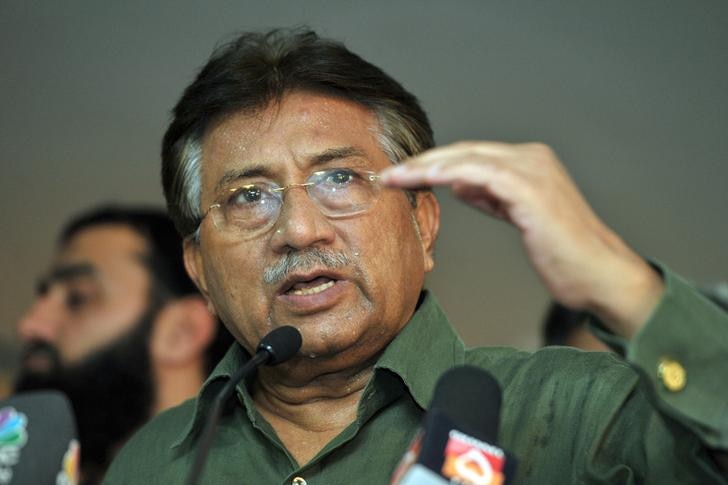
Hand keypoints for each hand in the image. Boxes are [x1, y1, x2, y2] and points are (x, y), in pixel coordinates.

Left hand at [380, 141, 663, 336]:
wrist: (599, 275)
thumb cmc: (562, 253)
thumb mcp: (518, 216)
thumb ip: (491, 196)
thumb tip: (459, 183)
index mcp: (529, 162)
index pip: (470, 155)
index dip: (434, 163)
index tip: (404, 175)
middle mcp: (531, 158)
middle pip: (464, 151)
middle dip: (422, 162)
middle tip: (389, 174)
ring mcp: (533, 169)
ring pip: (467, 158)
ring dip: (426, 167)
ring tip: (396, 177)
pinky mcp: (531, 188)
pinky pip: (480, 173)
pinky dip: (450, 173)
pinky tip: (426, 179)